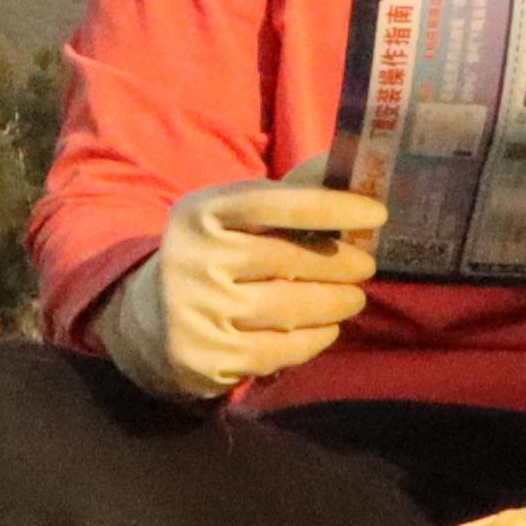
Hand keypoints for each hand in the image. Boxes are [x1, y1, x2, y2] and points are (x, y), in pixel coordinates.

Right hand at [95, 175, 386, 401]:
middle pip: (286, 259)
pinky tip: (328, 328)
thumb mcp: (233, 217)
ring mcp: (197, 311)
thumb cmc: (214, 257)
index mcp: (201, 213)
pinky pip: (279, 350)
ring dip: (335, 303)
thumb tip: (350, 168)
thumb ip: (288, 194)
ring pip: (288, 308)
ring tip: (353, 299)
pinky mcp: (207, 357)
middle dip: (340, 263)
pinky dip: (314, 339)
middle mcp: (194, 259)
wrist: (148, 321)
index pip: (273, 202)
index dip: (330, 206)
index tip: (377, 214)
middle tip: (366, 266)